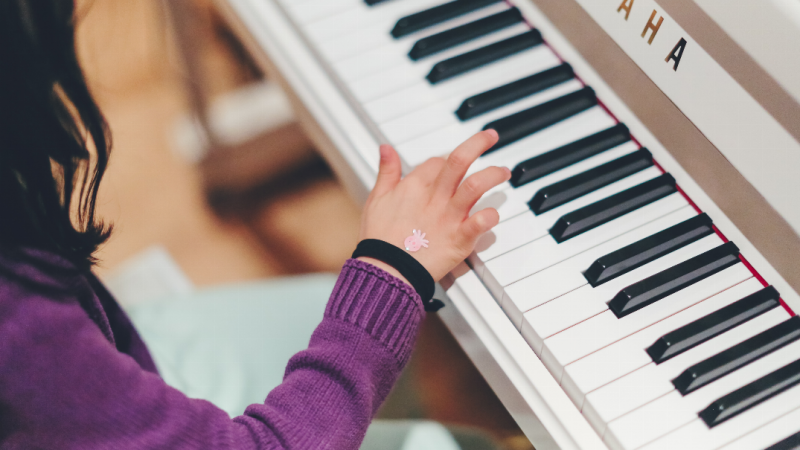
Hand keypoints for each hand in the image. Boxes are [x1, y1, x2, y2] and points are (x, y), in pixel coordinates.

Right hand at [358, 130, 510, 282]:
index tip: (454, 167)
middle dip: (478, 143)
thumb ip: (386, 172)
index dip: (447, 161)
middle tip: (491, 136)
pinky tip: (493, 214)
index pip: (438, 162)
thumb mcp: (376, 199)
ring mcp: (448, 217)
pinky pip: (479, 223)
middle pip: (459, 161)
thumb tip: (386, 148)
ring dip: (492, 175)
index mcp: (414, 186)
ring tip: (503, 172)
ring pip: (475, 186)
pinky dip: (489, 217)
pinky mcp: (458, 239)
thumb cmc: (379, 239)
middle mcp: (434, 197)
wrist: (384, 271)